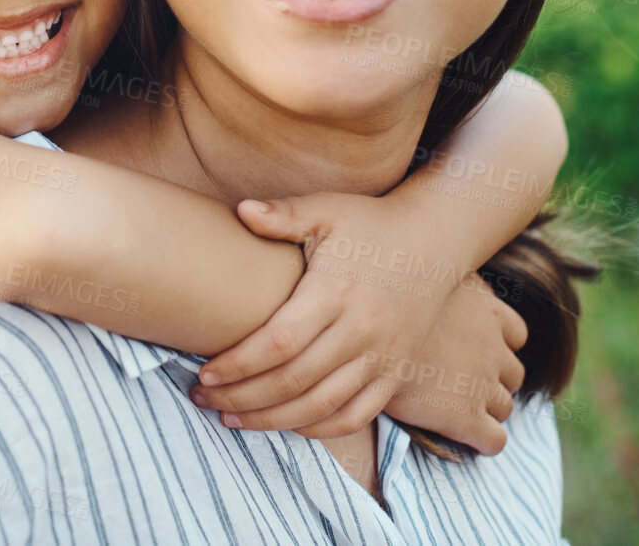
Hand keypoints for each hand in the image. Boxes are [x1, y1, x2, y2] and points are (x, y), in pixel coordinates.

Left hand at [187, 191, 502, 441]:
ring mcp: (382, 357)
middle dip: (243, 397)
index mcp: (336, 291)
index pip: (280, 342)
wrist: (435, 241)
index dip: (240, 364)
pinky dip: (319, 428)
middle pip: (294, 381)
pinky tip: (285, 425)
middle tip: (203, 398)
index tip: (207, 372)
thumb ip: (283, 214)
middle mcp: (361, 331)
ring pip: (321, 406)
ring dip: (273, 421)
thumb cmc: (370, 223)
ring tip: (232, 418)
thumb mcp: (328, 210)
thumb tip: (240, 210)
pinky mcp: (396, 373)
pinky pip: (356, 415)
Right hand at [382, 273, 526, 454]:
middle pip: (513, 371)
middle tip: (461, 379)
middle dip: (494, 378)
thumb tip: (419, 256)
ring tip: (455, 407)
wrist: (359, 337)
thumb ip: (429, 273)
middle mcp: (491, 346)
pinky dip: (485, 440)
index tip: (472, 347)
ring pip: (506, 405)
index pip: (515, 332)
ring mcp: (482, 383)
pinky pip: (494, 439)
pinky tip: (460, 436)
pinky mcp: (465, 418)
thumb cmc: (377, 295)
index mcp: (485, 309)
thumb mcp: (412, 267)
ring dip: (488, 407)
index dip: (500, 342)